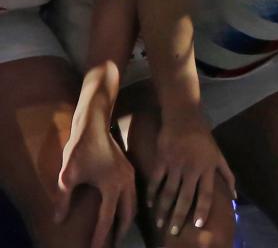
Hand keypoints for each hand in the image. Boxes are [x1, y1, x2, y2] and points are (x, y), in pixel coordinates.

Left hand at [56, 117, 135, 247]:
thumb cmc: (80, 150)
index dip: (102, 236)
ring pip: (135, 203)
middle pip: (129, 214)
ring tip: (118, 231)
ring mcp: (130, 175)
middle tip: (112, 244)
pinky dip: (130, 206)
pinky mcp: (129, 169)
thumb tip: (59, 220)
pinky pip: (134, 194)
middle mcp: (126, 182)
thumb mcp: (67, 176)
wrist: (94, 125)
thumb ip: (63, 199)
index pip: (108, 218)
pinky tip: (122, 209)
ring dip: (127, 218)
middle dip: (121, 231)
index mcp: (112, 186)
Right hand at [148, 113, 235, 236]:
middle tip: (173, 233)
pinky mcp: (162, 160)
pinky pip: (156, 181)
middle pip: (185, 197)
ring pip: (168, 192)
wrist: (184, 117)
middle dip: (179, 216)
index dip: (202, 209)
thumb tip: (235, 195)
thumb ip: (227, 175)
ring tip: (160, 224)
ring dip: (163, 210)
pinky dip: (152, 194)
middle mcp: (192, 168)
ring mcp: (176, 164)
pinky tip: (150, 206)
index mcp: (208, 167)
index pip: (206, 193)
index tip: (197, 225)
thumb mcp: (218, 154)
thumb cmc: (203, 138)